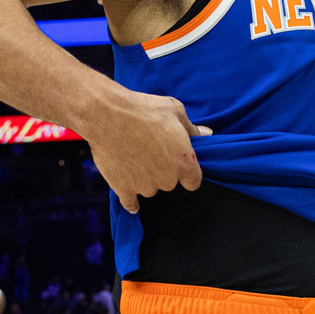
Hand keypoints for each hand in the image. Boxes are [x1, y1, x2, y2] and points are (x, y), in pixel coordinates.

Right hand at [82, 86, 211, 213]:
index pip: (194, 181)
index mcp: (184, 162)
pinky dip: (131, 201)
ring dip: (145, 178)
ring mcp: (145, 187)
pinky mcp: (124, 190)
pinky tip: (131, 197)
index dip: (187, 173)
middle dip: (164, 171)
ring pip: (150, 189)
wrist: (107, 114)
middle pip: (170, 183)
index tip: (179, 165)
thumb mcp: (174, 111)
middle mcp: (167, 179)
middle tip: (151, 151)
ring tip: (135, 157)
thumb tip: (207, 134)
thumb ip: (192, 128)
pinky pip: (131, 204)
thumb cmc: (144, 109)